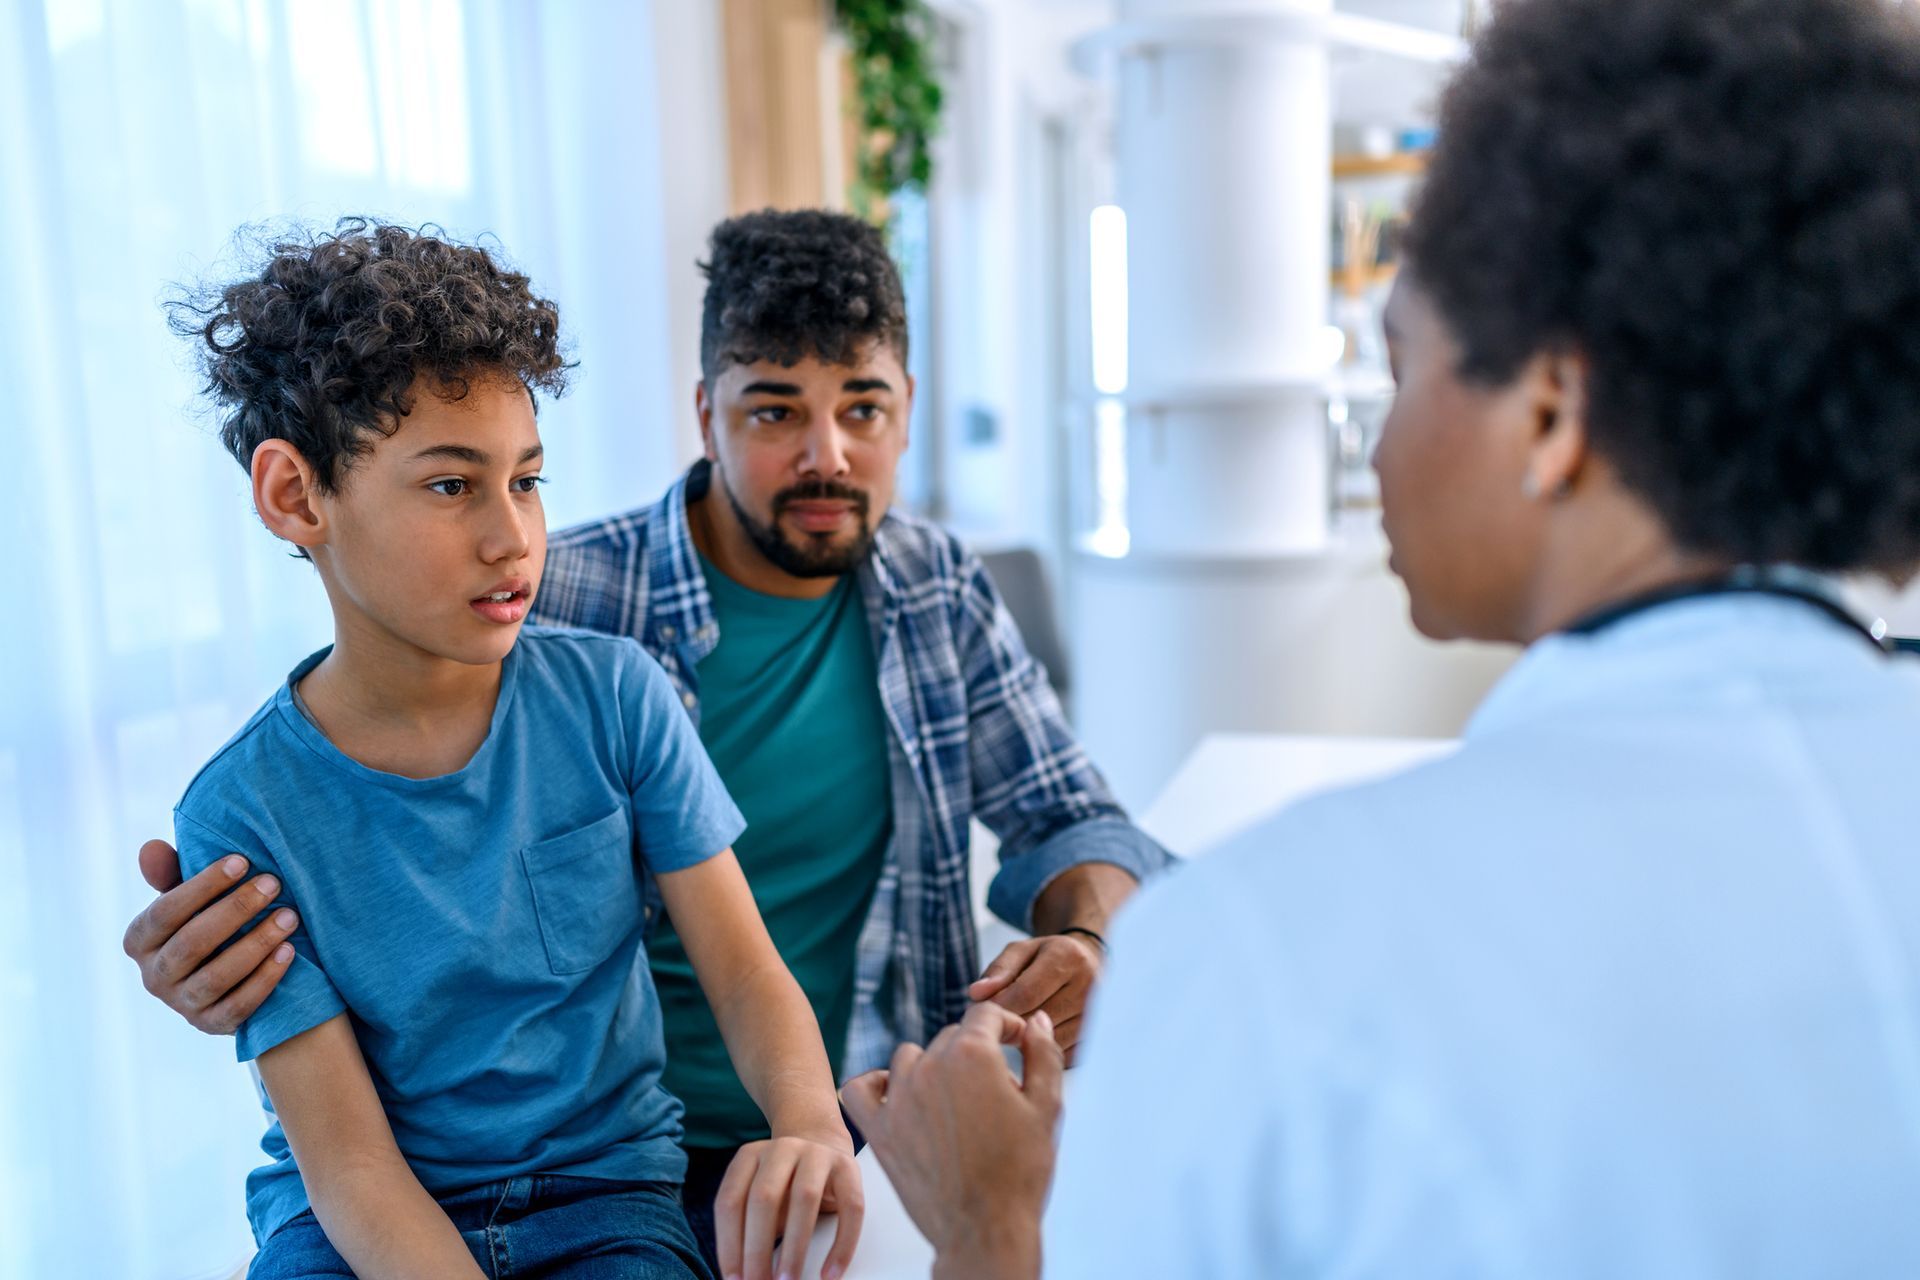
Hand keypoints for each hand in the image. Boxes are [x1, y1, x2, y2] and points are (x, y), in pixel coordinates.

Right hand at [122, 838, 296, 1033]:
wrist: (227, 981)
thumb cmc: (205, 923)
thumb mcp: (187, 899)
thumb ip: (171, 874)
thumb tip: (150, 849)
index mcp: (140, 940)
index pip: (165, 911)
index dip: (203, 886)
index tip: (242, 861)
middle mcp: (153, 976)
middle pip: (192, 943)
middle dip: (236, 910)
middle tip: (272, 883)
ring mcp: (181, 1004)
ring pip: (216, 976)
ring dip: (256, 944)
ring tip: (290, 917)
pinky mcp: (211, 1024)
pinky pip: (238, 1006)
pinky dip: (265, 979)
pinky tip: (289, 953)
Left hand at [714, 1131, 863, 1279]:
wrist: (823, 1144)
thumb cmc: (786, 1186)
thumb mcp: (763, 1200)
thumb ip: (752, 1227)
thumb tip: (748, 1273)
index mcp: (750, 1156)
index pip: (730, 1201)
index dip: (728, 1244)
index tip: (734, 1279)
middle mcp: (782, 1149)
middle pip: (763, 1198)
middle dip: (757, 1249)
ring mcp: (817, 1153)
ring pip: (804, 1198)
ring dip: (794, 1248)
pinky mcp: (848, 1166)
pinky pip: (850, 1208)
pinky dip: (841, 1246)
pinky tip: (830, 1273)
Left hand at [840, 1003, 1060, 1279]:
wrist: (986, 1230)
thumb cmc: (1021, 1172)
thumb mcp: (1047, 1107)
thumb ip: (1044, 1054)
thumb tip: (1035, 1020)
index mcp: (972, 1055)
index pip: (986, 1014)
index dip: (1006, 1025)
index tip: (1017, 1044)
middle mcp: (930, 1066)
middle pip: (951, 1036)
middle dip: (976, 1052)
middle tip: (996, 1090)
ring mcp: (899, 1098)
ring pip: (910, 1056)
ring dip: (932, 1068)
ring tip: (955, 1100)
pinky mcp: (879, 1130)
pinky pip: (861, 1088)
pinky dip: (876, 1085)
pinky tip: (898, 1096)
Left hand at [968, 933, 1101, 1061]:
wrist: (1088, 964)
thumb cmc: (1048, 958)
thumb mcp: (1021, 952)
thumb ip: (998, 970)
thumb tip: (976, 993)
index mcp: (1067, 956)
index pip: (1026, 992)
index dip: (998, 1007)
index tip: (978, 1013)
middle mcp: (1090, 983)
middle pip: (1037, 1018)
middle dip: (1009, 1024)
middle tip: (991, 1026)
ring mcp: (1098, 1012)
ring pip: (1049, 1040)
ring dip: (1025, 1041)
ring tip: (1012, 1032)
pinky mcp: (1098, 1035)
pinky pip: (1062, 1053)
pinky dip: (1043, 1051)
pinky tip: (1033, 1041)